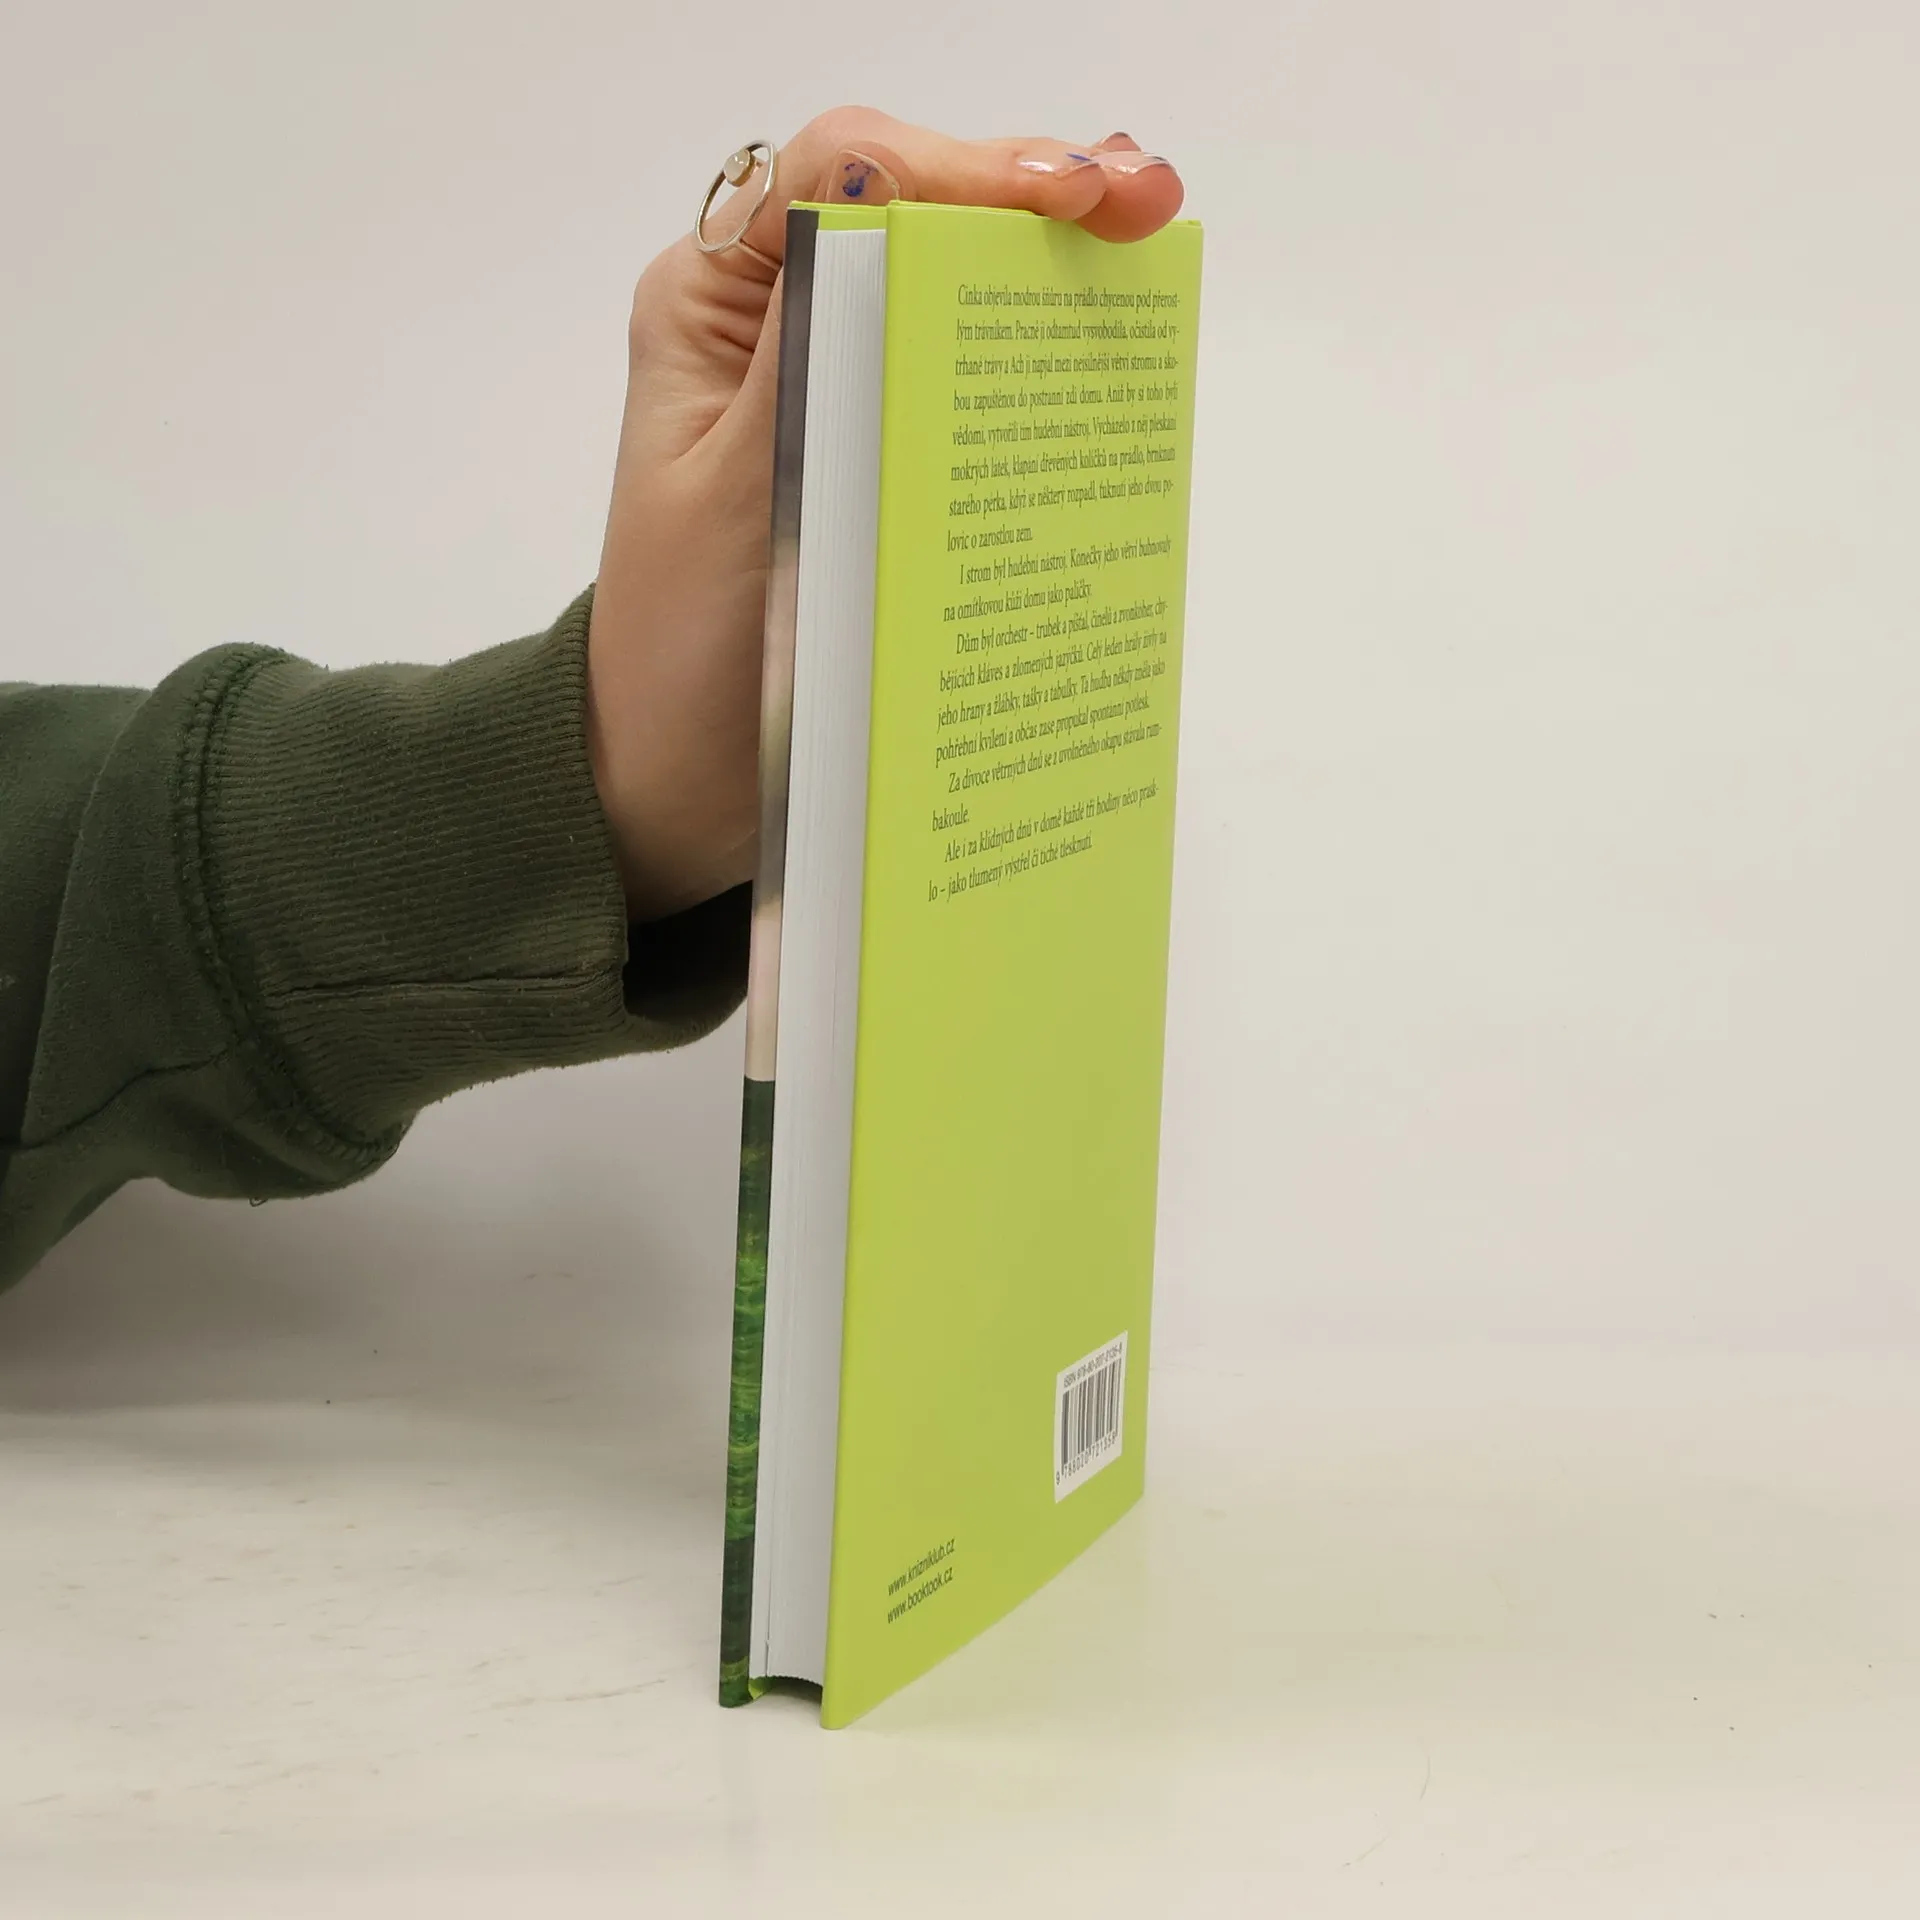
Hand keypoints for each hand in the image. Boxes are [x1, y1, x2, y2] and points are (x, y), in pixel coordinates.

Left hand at [584, 109, 1183, 921]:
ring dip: (1052, 268)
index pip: (842, 172)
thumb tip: (875, 196)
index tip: (1068, 199)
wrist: (681, 774)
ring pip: (957, 287)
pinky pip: (973, 386)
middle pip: (918, 207)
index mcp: (717, 307)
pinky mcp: (889, 456)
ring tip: (1143, 260)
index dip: (962, 163)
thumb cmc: (681, 649)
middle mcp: (782, 325)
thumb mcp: (734, 497)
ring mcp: (842, 388)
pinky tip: (1108, 366)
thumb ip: (804, 354)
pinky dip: (1043, 366)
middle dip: (1035, 193)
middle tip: (1142, 207)